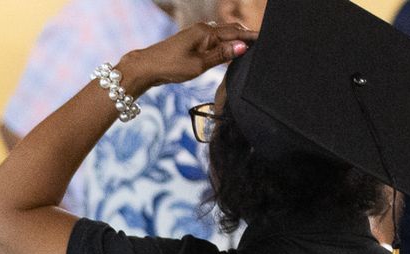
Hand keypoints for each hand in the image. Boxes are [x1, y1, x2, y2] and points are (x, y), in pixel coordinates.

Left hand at [116, 22, 254, 96]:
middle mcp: (202, 30)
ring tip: (248, 47)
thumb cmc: (170, 66)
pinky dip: (223, 44)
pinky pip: (212, 40)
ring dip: (234, 40)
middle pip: (229, 31)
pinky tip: (227, 51)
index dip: (250, 37)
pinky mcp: (190, 42)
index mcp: (206, 32)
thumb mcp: (199, 64)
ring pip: (221, 35)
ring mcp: (195, 35)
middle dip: (245, 36)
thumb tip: (242, 46)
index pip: (235, 33)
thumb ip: (221, 55)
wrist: (145, 68)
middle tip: (260, 42)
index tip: (264, 39)